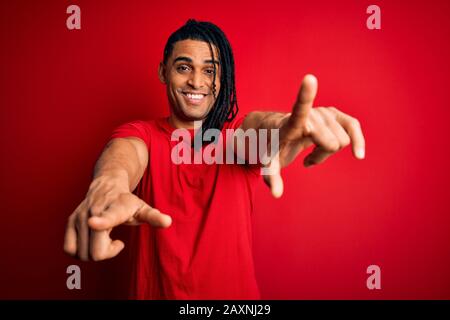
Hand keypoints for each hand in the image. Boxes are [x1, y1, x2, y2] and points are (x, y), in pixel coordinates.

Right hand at [63, 173, 171, 260]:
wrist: (107, 185)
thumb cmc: (127, 201)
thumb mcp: (142, 208)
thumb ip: (154, 217)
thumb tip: (168, 222)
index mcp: (115, 209)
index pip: (109, 217)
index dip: (102, 222)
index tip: (93, 223)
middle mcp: (94, 211)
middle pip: (95, 252)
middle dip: (107, 253)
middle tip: (116, 241)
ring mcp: (80, 217)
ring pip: (83, 254)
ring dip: (95, 252)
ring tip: (105, 238)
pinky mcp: (70, 222)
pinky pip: (70, 250)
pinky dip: (82, 252)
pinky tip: (92, 241)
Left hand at [264, 74, 365, 197]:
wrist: (279, 132)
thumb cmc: (273, 147)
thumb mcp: (269, 163)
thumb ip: (271, 177)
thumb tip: (276, 195)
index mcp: (291, 122)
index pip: (299, 109)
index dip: (306, 96)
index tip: (309, 79)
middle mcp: (310, 114)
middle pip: (332, 143)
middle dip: (322, 155)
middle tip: (305, 159)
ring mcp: (323, 112)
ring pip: (341, 141)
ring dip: (328, 152)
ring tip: (313, 151)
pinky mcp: (333, 114)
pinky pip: (354, 126)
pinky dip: (358, 141)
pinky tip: (357, 154)